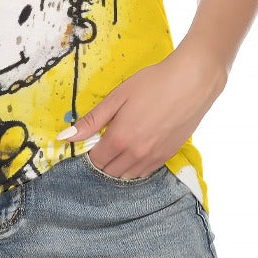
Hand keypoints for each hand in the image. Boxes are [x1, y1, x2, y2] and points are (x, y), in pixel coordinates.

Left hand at [60, 47, 224, 178]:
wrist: (191, 82)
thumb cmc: (153, 83)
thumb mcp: (118, 96)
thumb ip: (92, 120)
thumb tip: (66, 136)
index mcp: (120, 138)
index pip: (96, 160)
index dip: (89, 152)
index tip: (92, 140)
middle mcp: (136, 154)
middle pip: (110, 171)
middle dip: (103, 160)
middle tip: (105, 142)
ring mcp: (153, 158)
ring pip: (127, 176)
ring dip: (118, 166)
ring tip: (120, 146)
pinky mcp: (168, 156)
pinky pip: (145, 173)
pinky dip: (136, 167)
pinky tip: (136, 151)